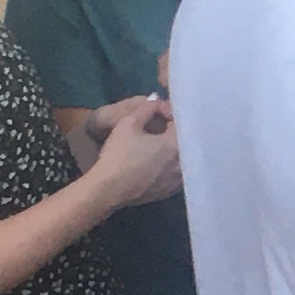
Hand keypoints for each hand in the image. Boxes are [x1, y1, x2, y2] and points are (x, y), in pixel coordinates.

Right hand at [81, 94, 181, 211]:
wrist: (108, 190)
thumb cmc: (119, 155)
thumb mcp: (128, 123)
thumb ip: (147, 109)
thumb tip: (157, 102)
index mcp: (176, 145)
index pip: (182, 122)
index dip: (171, 113)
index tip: (159, 111)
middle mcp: (183, 164)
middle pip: (186, 141)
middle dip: (176, 131)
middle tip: (163, 125)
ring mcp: (178, 181)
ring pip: (184, 159)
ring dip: (176, 149)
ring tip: (162, 143)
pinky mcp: (169, 192)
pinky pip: (177, 173)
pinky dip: (172, 165)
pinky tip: (159, 162)